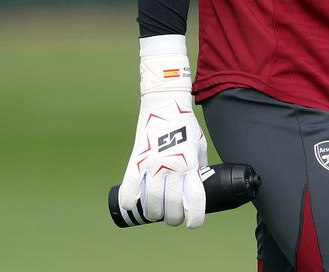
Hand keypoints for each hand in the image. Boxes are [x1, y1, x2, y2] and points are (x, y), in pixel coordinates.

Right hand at [117, 35, 207, 227]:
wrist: (165, 105)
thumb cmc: (186, 126)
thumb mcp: (199, 147)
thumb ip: (197, 168)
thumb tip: (196, 188)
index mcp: (190, 164)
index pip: (195, 200)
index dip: (194, 218)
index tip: (192, 223)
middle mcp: (171, 168)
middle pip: (171, 207)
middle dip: (173, 219)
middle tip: (173, 217)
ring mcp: (152, 165)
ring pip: (150, 203)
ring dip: (153, 214)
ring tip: (156, 212)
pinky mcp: (136, 162)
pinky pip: (129, 190)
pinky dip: (130, 202)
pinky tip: (134, 204)